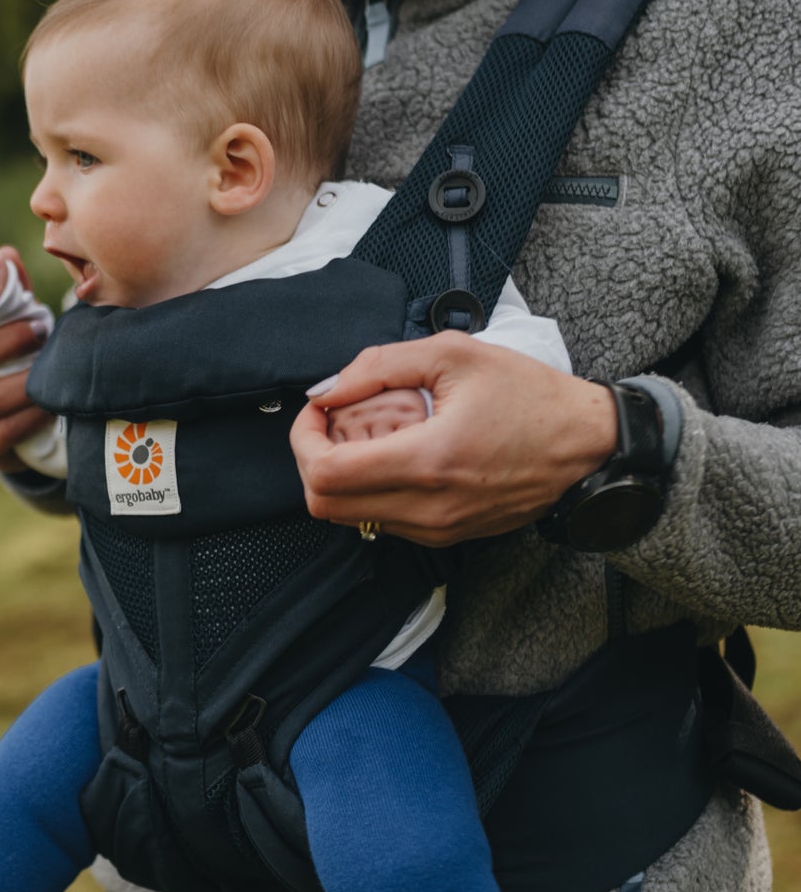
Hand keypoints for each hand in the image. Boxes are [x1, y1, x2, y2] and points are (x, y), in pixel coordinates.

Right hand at [0, 242, 49, 471]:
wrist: (23, 423)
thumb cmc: (16, 356)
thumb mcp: (14, 319)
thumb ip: (10, 288)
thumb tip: (7, 257)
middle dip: (6, 343)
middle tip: (40, 330)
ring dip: (23, 385)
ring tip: (51, 373)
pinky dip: (27, 420)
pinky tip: (49, 407)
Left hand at [291, 336, 617, 545]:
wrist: (587, 444)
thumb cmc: (529, 395)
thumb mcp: (454, 355)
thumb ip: (380, 365)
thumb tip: (326, 390)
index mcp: (429, 461)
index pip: (325, 473)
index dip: (304, 440)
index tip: (318, 410)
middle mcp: (429, 508)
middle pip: (326, 505)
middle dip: (313, 459)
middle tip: (331, 422)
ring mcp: (438, 529)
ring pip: (351, 518)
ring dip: (339, 477)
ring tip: (364, 435)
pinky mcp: (446, 536)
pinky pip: (383, 522)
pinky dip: (369, 491)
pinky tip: (391, 455)